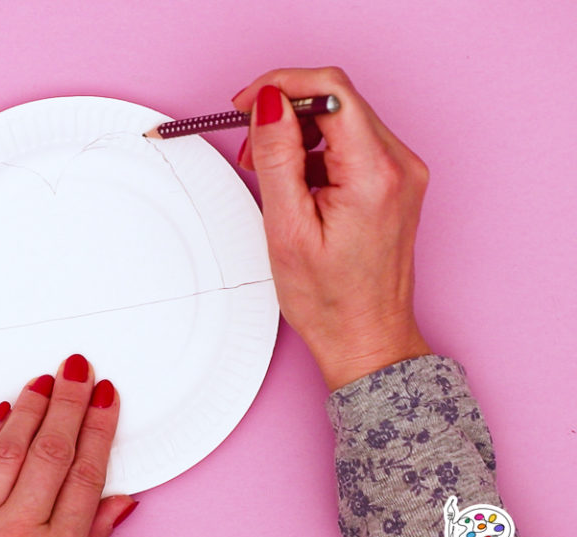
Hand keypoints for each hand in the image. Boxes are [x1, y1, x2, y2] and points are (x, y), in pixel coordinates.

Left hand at [0, 354, 137, 536]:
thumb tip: (120, 502)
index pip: (86, 472)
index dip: (98, 428)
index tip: (105, 400)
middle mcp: (17, 533)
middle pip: (50, 451)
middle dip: (67, 403)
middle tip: (77, 370)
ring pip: (8, 449)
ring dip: (28, 408)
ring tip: (43, 382)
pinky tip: (0, 412)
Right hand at [231, 67, 431, 389]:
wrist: (366, 338)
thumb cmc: (331, 300)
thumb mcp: (287, 228)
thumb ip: (277, 157)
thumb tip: (269, 102)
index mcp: (374, 174)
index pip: (331, 90)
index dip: (281, 85)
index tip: (247, 102)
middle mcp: (399, 165)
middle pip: (335, 99)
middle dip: (283, 111)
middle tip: (248, 143)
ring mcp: (401, 172)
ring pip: (340, 117)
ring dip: (296, 131)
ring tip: (266, 168)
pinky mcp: (394, 182)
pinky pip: (350, 142)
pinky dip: (314, 149)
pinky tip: (293, 179)